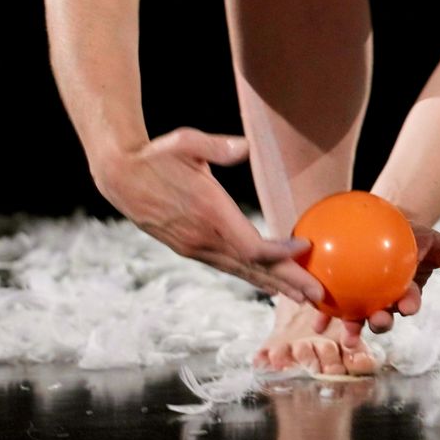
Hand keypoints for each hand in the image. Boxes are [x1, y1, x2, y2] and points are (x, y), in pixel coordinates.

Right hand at [91, 126, 324, 303]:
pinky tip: (269, 283)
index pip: (252, 247)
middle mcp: (203, 238)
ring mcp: (195, 247)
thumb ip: (217, 146)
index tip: (306, 247)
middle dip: (288, 281)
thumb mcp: (187, 142)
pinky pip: (228, 266)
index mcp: (209, 214)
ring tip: (301, 296)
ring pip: (241, 271)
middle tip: (320, 295)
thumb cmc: (157, 154)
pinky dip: (253, 275)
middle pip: (254, 267)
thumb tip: (243, 147)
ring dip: (273, 284)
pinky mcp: (189, 248)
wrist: (120, 175)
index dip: (280, 253)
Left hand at [334, 222, 439, 348]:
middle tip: (377, 321)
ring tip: (346, 335)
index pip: (410, 301)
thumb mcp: (437, 243)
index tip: (408, 306)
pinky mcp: (342, 299)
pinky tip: (316, 319)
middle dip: (381, 323)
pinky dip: (324, 316)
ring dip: (353, 328)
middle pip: (384, 317)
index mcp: (407, 293)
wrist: (385, 227)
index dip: (409, 306)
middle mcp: (385, 303)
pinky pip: (332, 308)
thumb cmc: (413, 236)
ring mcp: (363, 303)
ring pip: (358, 318)